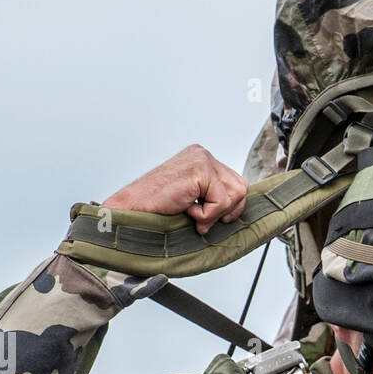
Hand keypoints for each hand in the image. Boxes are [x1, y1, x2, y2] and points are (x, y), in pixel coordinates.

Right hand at [102, 144, 247, 235]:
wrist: (132, 210)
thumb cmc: (157, 209)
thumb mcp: (192, 199)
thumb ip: (213, 195)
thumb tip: (238, 207)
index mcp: (201, 158)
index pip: (236, 183)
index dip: (229, 207)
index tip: (209, 218)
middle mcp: (203, 154)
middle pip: (241, 188)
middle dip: (227, 211)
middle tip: (202, 219)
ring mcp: (202, 160)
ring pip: (235, 195)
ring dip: (215, 213)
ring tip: (191, 213)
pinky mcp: (200, 171)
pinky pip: (222, 202)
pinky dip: (206, 215)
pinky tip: (185, 210)